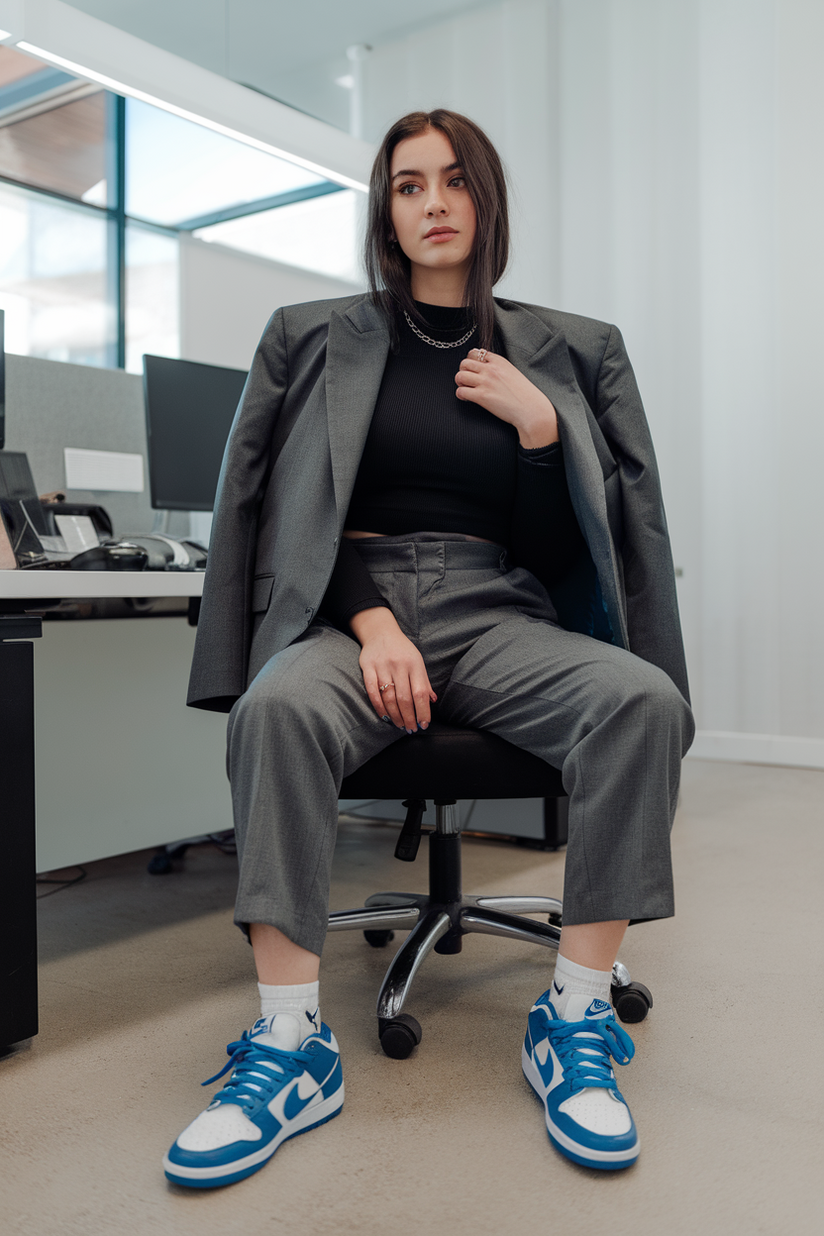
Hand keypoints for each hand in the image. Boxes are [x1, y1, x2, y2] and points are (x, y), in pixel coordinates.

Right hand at [349, 607, 436, 731]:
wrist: (380, 631)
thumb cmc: (402, 650)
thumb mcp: (417, 661)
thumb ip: (424, 681)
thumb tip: (432, 701)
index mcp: (414, 664)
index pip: (420, 693)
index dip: (423, 711)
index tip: (424, 724)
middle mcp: (399, 665)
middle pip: (404, 698)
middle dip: (409, 717)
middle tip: (411, 729)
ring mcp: (382, 666)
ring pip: (388, 697)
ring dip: (395, 715)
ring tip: (399, 725)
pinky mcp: (367, 667)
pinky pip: (372, 691)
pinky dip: (378, 706)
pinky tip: (384, 716)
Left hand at [455, 348, 558, 447]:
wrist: (531, 409)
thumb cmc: (525, 394)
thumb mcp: (513, 372)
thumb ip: (499, 368)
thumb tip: (487, 369)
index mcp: (499, 361)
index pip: (476, 352)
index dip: (471, 361)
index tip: (473, 369)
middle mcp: (491, 369)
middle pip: (465, 362)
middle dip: (463, 371)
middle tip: (467, 379)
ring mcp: (485, 382)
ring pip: (460, 376)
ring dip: (460, 383)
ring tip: (466, 388)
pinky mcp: (481, 396)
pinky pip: (460, 392)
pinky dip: (461, 395)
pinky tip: (467, 398)